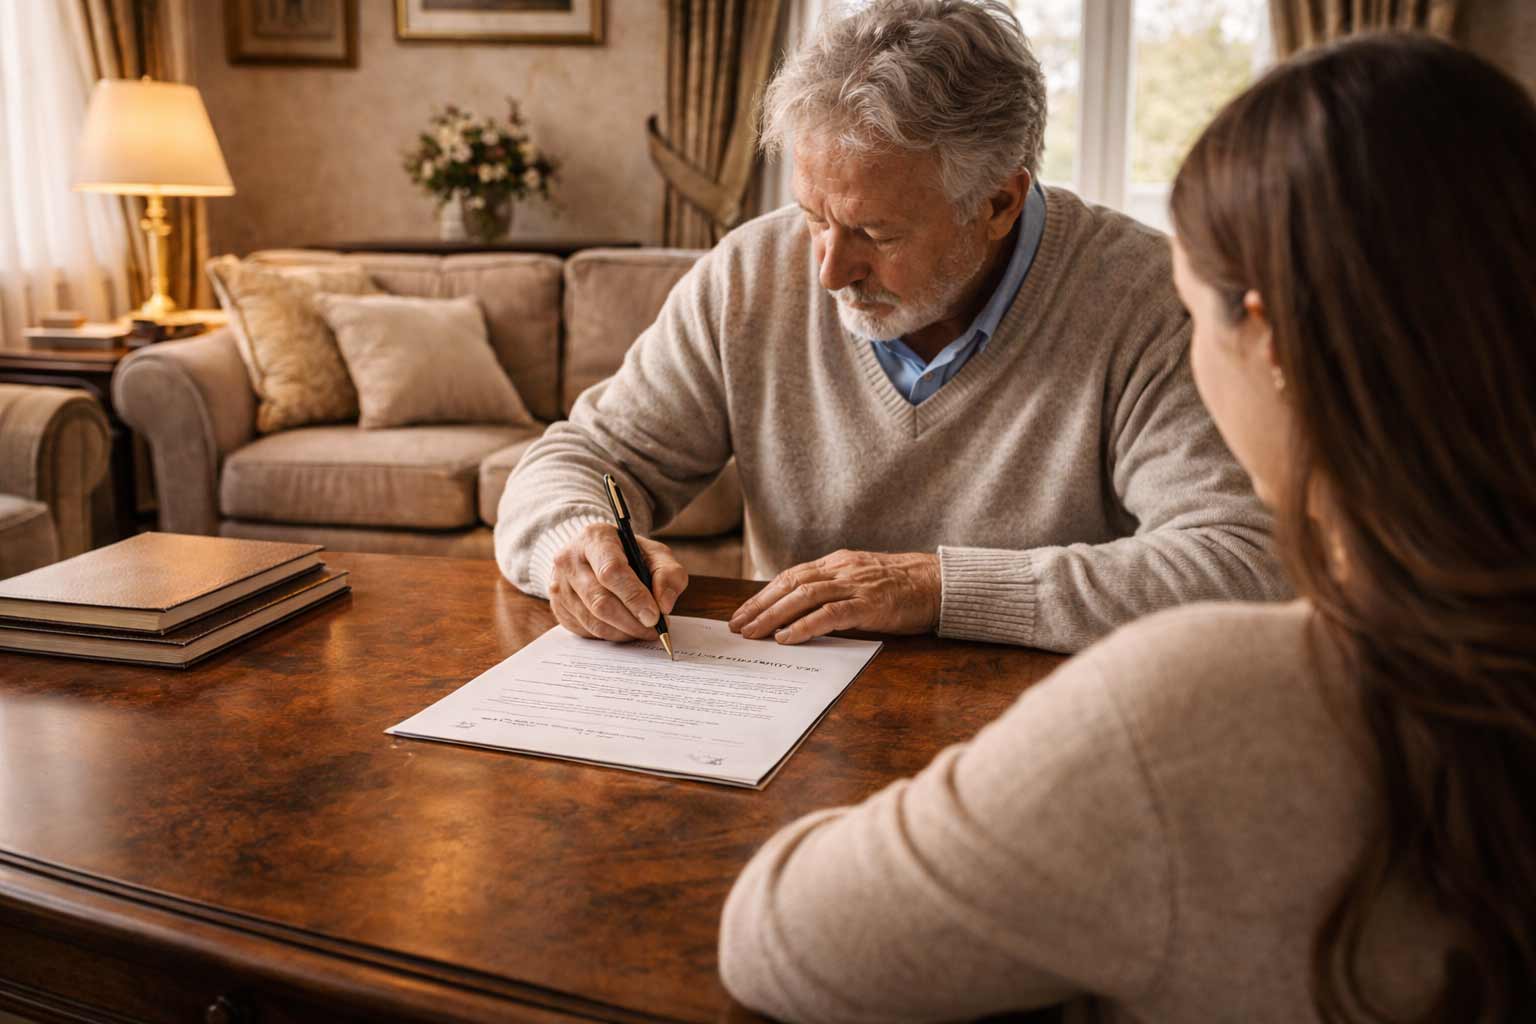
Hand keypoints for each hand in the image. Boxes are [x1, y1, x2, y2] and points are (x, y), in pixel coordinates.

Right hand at [548, 522, 688, 641]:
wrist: (595, 555)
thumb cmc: (628, 553)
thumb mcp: (655, 553)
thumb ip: (668, 574)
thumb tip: (665, 605)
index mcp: (594, 538)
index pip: (611, 571)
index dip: (634, 597)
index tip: (654, 616)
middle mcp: (569, 560)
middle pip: (600, 600)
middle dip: (631, 621)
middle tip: (654, 629)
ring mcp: (559, 585)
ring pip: (593, 620)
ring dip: (623, 632)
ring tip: (643, 630)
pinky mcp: (558, 607)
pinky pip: (586, 631)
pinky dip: (611, 635)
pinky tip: (625, 628)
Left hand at [727, 550, 939, 643]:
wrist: (939, 584)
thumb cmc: (902, 589)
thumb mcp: (862, 582)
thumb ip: (836, 592)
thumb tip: (802, 614)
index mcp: (838, 563)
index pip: (791, 576)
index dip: (764, 595)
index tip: (743, 613)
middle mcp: (841, 569)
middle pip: (789, 584)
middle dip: (759, 605)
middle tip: (737, 626)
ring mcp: (854, 585)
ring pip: (803, 596)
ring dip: (773, 616)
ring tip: (753, 633)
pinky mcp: (868, 604)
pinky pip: (829, 613)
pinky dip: (803, 626)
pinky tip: (786, 638)